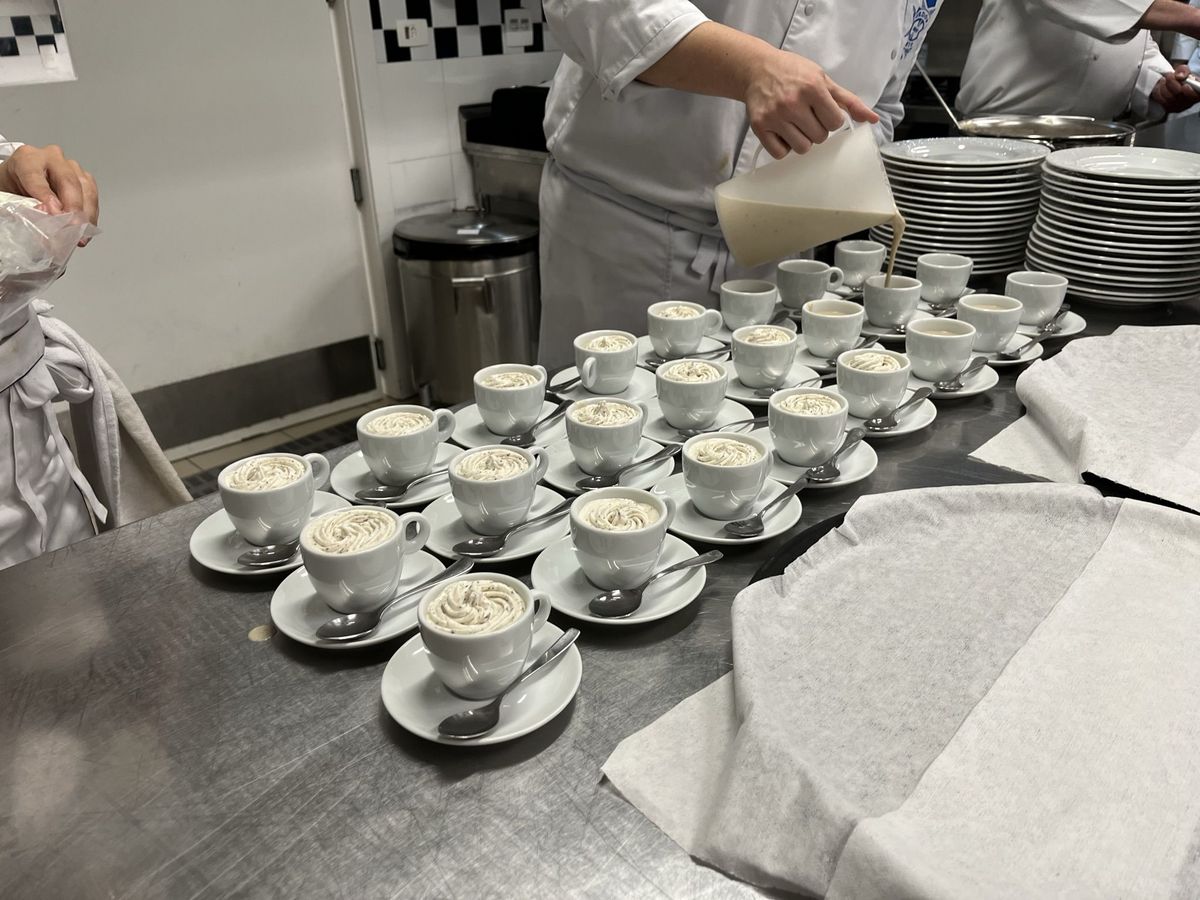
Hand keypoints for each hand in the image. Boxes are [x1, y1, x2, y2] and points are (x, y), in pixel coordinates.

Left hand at [0, 144, 98, 231]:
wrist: (20, 186)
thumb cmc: (14, 190)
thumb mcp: (11, 197)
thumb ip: (25, 205)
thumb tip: (46, 218)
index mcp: (26, 159)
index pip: (36, 176)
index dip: (46, 196)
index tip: (54, 214)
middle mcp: (51, 158)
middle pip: (68, 180)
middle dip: (73, 207)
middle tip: (73, 227)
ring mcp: (71, 167)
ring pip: (86, 188)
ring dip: (86, 213)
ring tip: (81, 233)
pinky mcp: (84, 179)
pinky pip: (93, 196)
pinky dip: (91, 215)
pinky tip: (86, 229)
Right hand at [743, 49, 878, 158]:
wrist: (758, 68)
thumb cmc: (794, 72)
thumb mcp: (823, 79)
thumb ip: (848, 101)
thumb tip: (873, 119)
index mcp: (813, 88)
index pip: (835, 123)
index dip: (831, 119)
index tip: (821, 110)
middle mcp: (793, 102)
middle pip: (820, 137)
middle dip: (817, 129)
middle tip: (806, 116)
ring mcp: (774, 116)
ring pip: (802, 148)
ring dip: (802, 140)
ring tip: (795, 125)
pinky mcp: (759, 126)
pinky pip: (780, 153)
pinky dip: (784, 147)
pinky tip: (782, 132)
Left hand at [1151, 66, 1199, 114]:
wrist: (1172, 85)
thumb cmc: (1182, 79)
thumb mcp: (1185, 71)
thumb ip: (1184, 71)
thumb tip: (1179, 76)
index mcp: (1197, 93)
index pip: (1196, 95)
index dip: (1190, 92)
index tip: (1184, 86)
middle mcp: (1189, 102)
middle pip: (1179, 95)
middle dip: (1172, 82)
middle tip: (1169, 75)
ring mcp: (1179, 107)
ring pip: (1168, 98)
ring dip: (1164, 86)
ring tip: (1164, 79)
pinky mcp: (1169, 108)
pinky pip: (1161, 100)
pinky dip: (1159, 91)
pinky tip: (1161, 85)